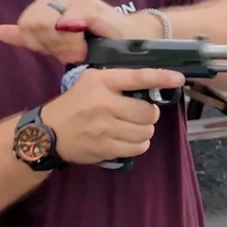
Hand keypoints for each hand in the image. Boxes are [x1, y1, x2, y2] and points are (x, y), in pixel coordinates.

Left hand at [0, 0, 160, 63]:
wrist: (129, 43)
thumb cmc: (94, 42)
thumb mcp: (55, 42)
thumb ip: (28, 36)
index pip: (24, 24)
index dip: (40, 44)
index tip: (61, 49)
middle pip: (30, 24)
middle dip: (51, 45)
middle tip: (72, 50)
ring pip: (44, 25)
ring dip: (63, 46)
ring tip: (80, 47)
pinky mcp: (87, 4)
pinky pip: (64, 27)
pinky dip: (75, 44)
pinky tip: (88, 45)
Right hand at [41, 66, 185, 164]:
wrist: (47, 133)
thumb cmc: (73, 104)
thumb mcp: (90, 82)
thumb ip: (116, 81)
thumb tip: (150, 84)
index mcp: (101, 82)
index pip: (137, 77)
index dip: (161, 78)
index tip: (178, 79)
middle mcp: (104, 103)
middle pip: (148, 112)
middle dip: (150, 114)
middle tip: (140, 114)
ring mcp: (105, 128)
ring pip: (146, 131)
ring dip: (145, 130)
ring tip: (133, 127)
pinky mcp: (105, 148)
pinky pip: (137, 147)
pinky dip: (138, 144)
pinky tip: (129, 139)